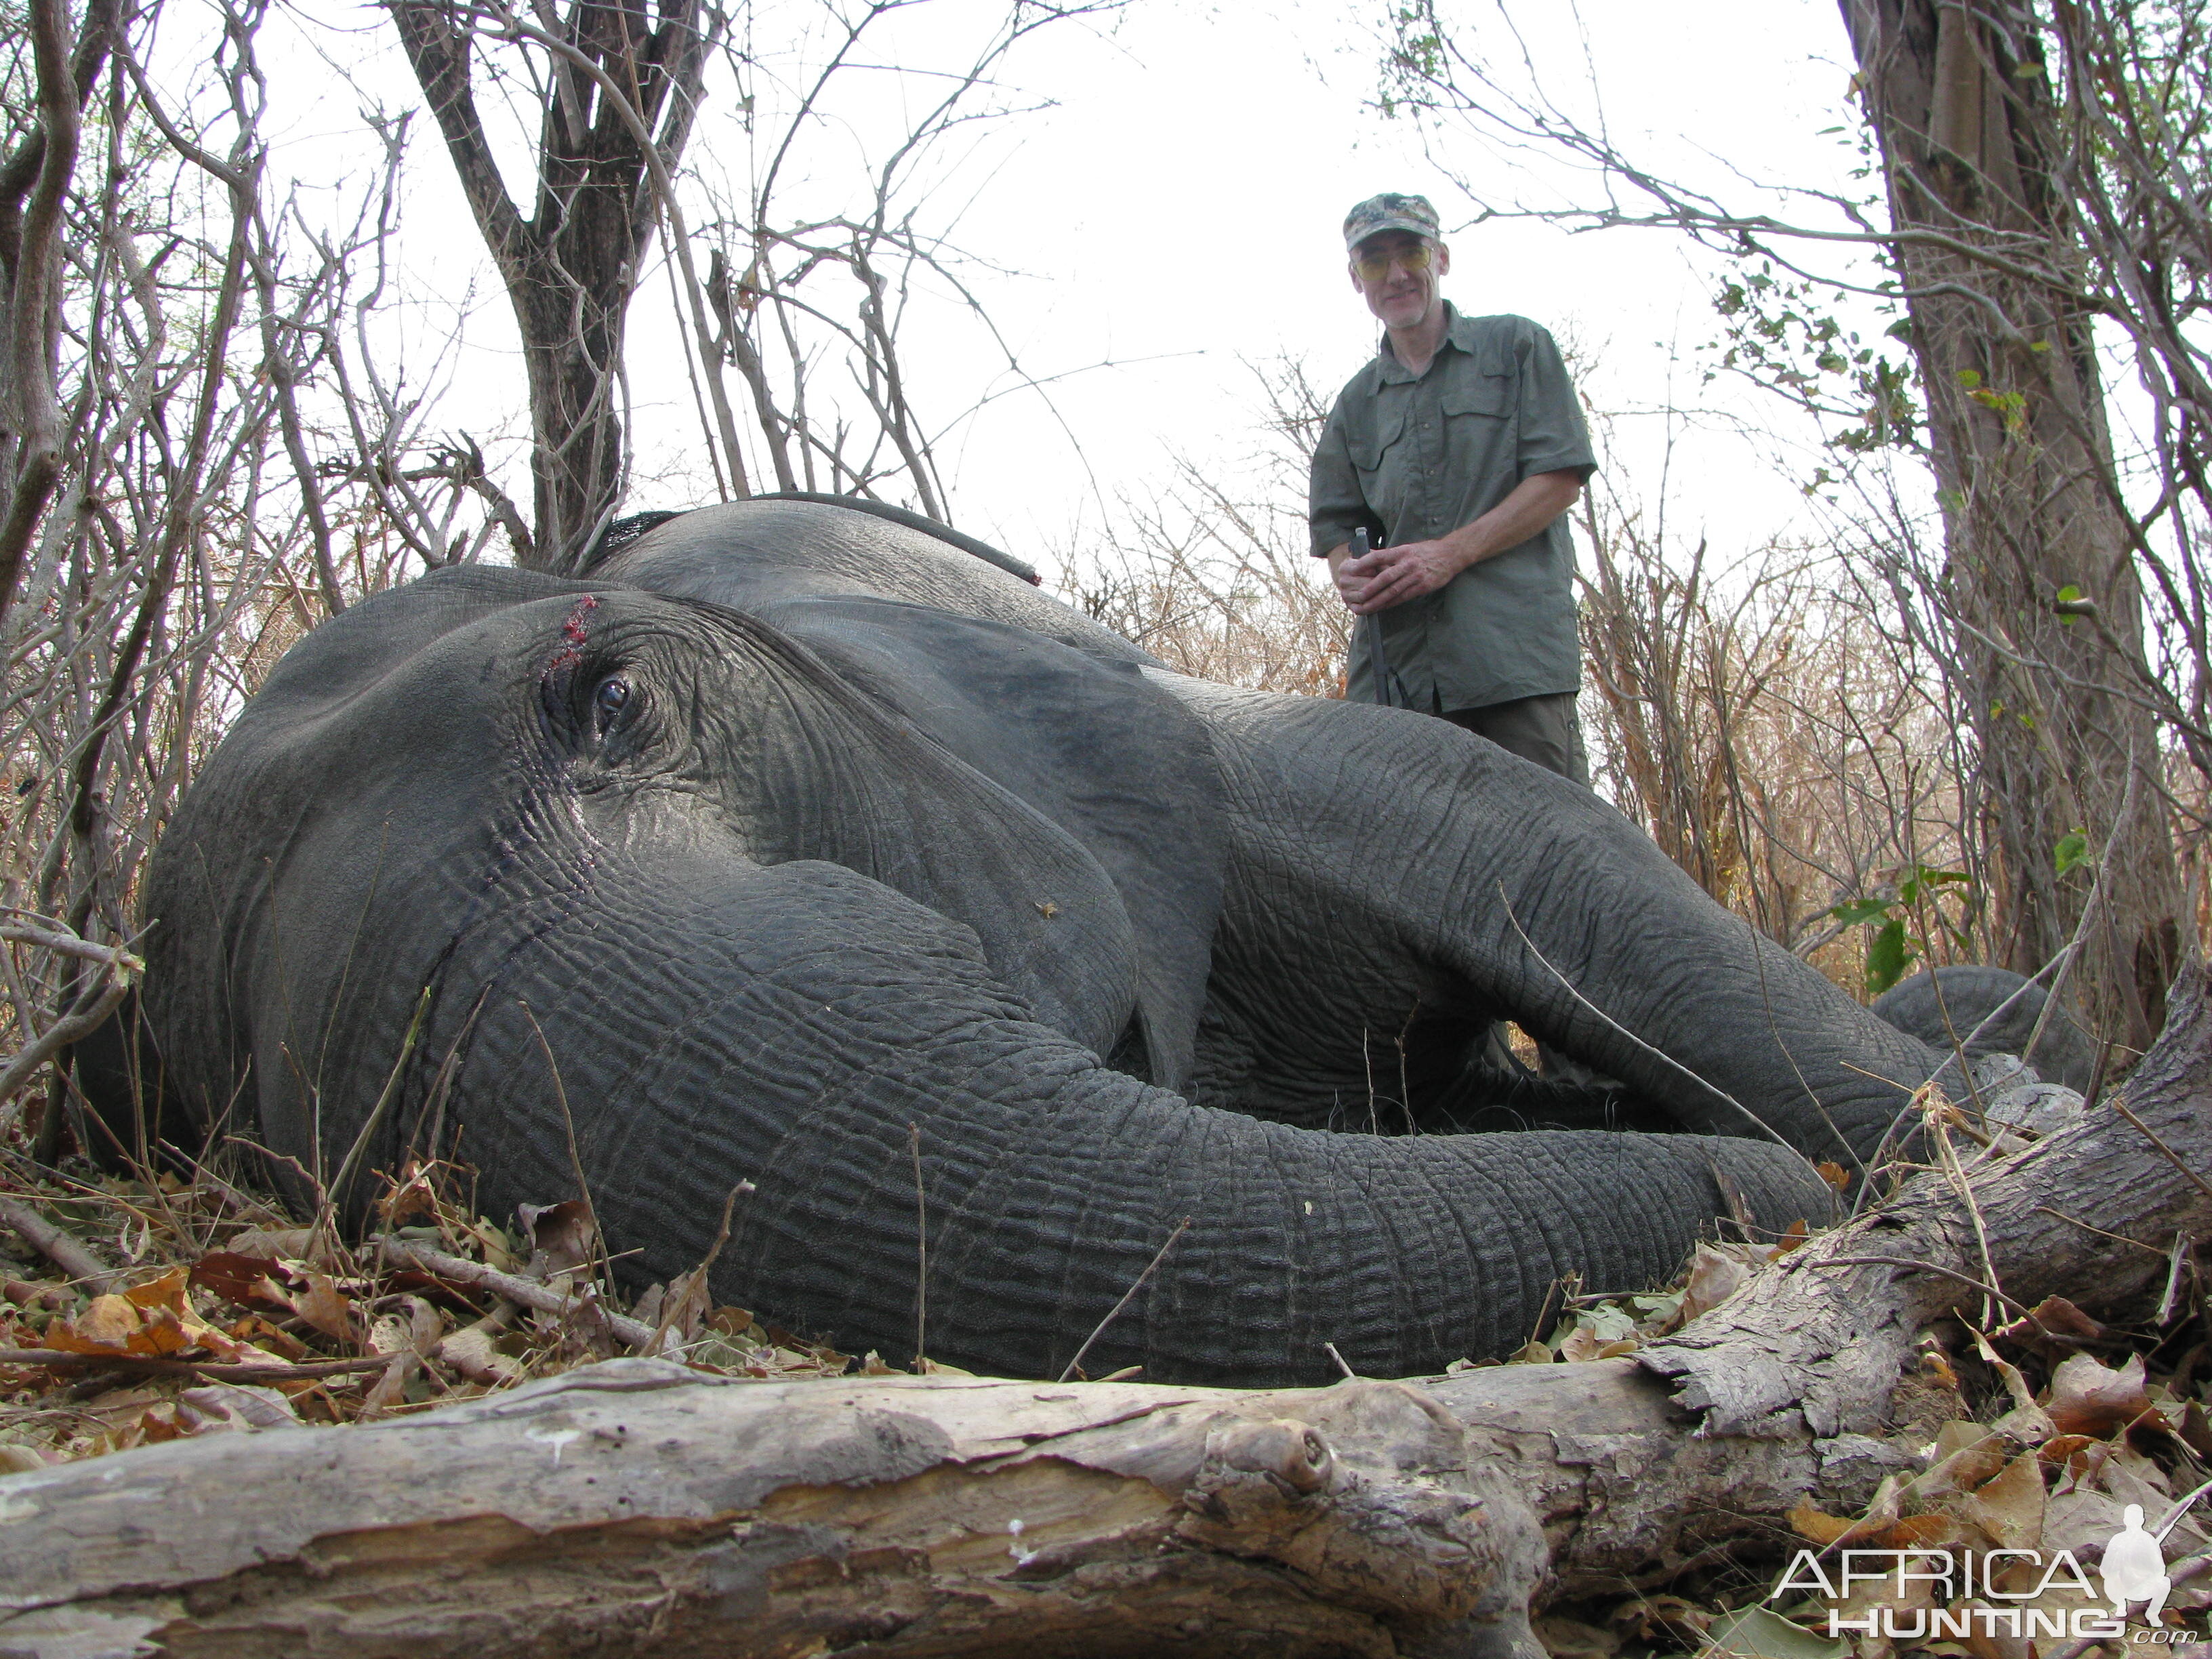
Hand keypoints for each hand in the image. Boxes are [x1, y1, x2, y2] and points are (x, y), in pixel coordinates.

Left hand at [1333, 538, 1463, 614]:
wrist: (1450, 555)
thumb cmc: (1427, 551)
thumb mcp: (1408, 548)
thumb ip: (1390, 554)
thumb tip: (1370, 556)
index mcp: (1402, 551)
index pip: (1380, 556)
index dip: (1366, 563)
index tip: (1353, 568)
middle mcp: (1408, 564)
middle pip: (1386, 577)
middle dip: (1371, 588)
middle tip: (1358, 595)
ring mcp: (1416, 576)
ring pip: (1394, 590)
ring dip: (1379, 600)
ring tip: (1367, 606)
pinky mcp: (1422, 586)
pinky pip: (1404, 597)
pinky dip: (1391, 603)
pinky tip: (1382, 607)